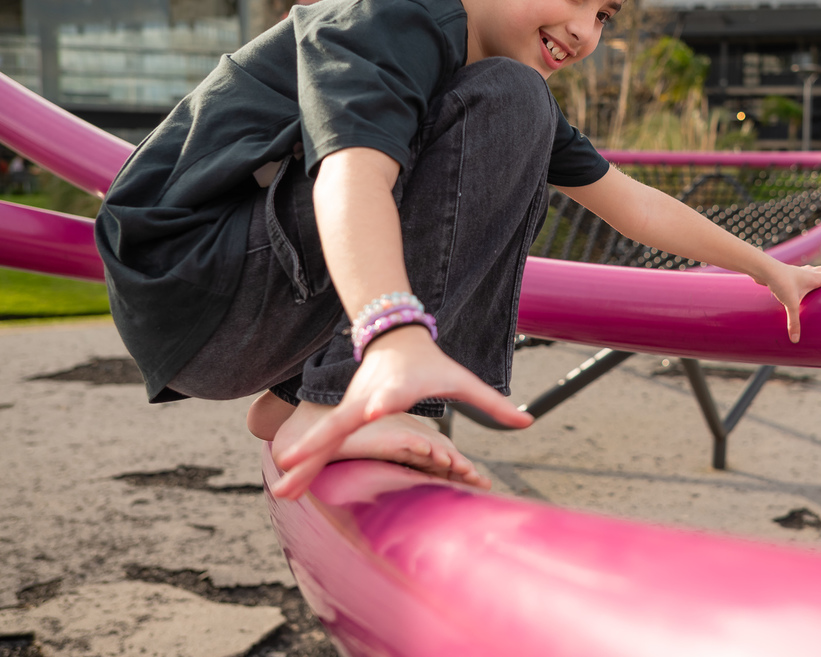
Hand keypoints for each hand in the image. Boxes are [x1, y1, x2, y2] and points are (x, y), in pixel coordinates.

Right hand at [271, 326, 531, 499]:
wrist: (391, 336)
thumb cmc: (431, 364)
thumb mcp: (462, 380)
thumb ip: (492, 404)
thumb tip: (530, 421)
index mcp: (396, 389)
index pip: (387, 396)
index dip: (383, 402)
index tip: (373, 409)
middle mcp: (367, 400)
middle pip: (342, 424)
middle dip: (320, 443)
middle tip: (292, 461)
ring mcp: (349, 409)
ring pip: (324, 440)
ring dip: (302, 465)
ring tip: (281, 492)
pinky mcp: (341, 418)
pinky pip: (321, 445)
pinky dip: (304, 464)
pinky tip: (285, 490)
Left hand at [763, 262, 820, 342]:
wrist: (764, 269)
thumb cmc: (779, 282)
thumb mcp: (790, 303)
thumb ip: (794, 322)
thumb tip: (796, 339)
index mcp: (816, 278)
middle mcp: (810, 273)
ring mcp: (801, 272)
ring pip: (820, 270)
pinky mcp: (792, 274)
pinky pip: (807, 274)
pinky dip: (813, 276)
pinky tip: (807, 281)